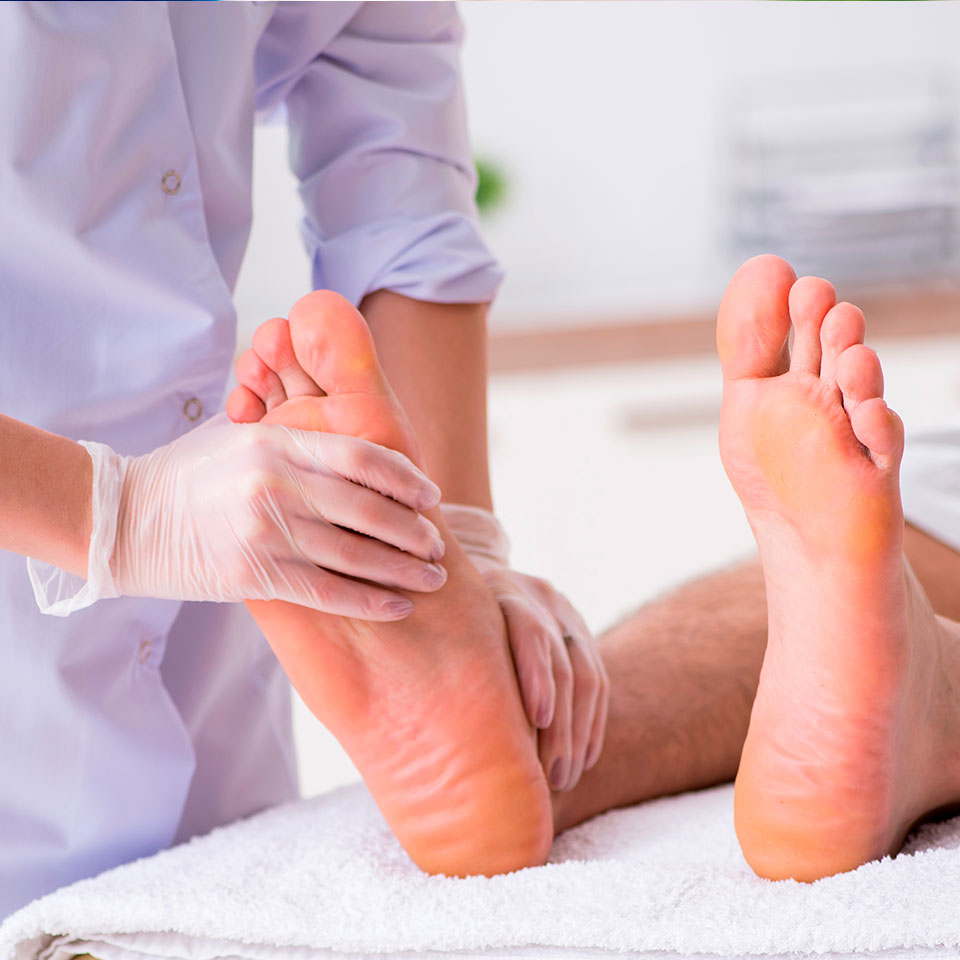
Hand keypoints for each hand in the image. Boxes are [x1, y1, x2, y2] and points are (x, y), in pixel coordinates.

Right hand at [108, 414, 446, 616]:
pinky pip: (327, 592)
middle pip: (368, 510)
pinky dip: (368, 601)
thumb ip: (296, 439)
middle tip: (438, 546)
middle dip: (413, 532)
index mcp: (278, 444)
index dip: (405, 479)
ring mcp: (266, 532)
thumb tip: (356, 446)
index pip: (362, 458)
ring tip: (431, 579)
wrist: (126, 518)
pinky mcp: (255, 575)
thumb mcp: (242, 438)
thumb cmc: (190, 474)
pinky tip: (397, 606)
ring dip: (402, 570)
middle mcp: (276, 485)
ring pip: (354, 555)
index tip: (430, 496)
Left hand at [440, 503, 609, 790]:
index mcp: (495, 587)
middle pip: (561, 660)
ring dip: (578, 731)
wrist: (467, 569)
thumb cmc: (434, 614)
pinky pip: (596, 678)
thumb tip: (414, 729)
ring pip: (585, 673)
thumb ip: (430, 654)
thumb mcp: (430, 620)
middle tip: (550, 776)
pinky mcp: (578, 629)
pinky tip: (582, 760)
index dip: (535, 673)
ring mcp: (563, 610)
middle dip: (560, 723)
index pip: (527, 629)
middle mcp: (536, 594)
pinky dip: (591, 722)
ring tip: (563, 778)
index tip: (537, 720)